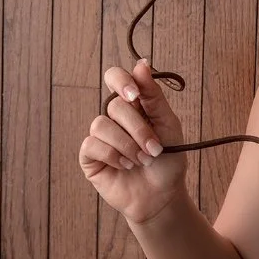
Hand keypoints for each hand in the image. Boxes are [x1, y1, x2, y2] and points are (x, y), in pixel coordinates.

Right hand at [78, 59, 187, 224]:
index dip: (121, 81)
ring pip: (101, 124)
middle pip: (115, 106)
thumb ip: (154, 96)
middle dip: (138, 129)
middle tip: (154, 148)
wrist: (162, 195)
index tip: (134, 95)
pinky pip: (92, 144)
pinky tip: (125, 166)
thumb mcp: (168, 124)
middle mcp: (114, 117)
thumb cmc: (168, 159)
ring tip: (142, 160)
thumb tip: (141, 63)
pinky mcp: (90, 156)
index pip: (116, 77)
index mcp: (134, 104)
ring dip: (127, 144)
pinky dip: (113, 155)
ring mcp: (100, 136)